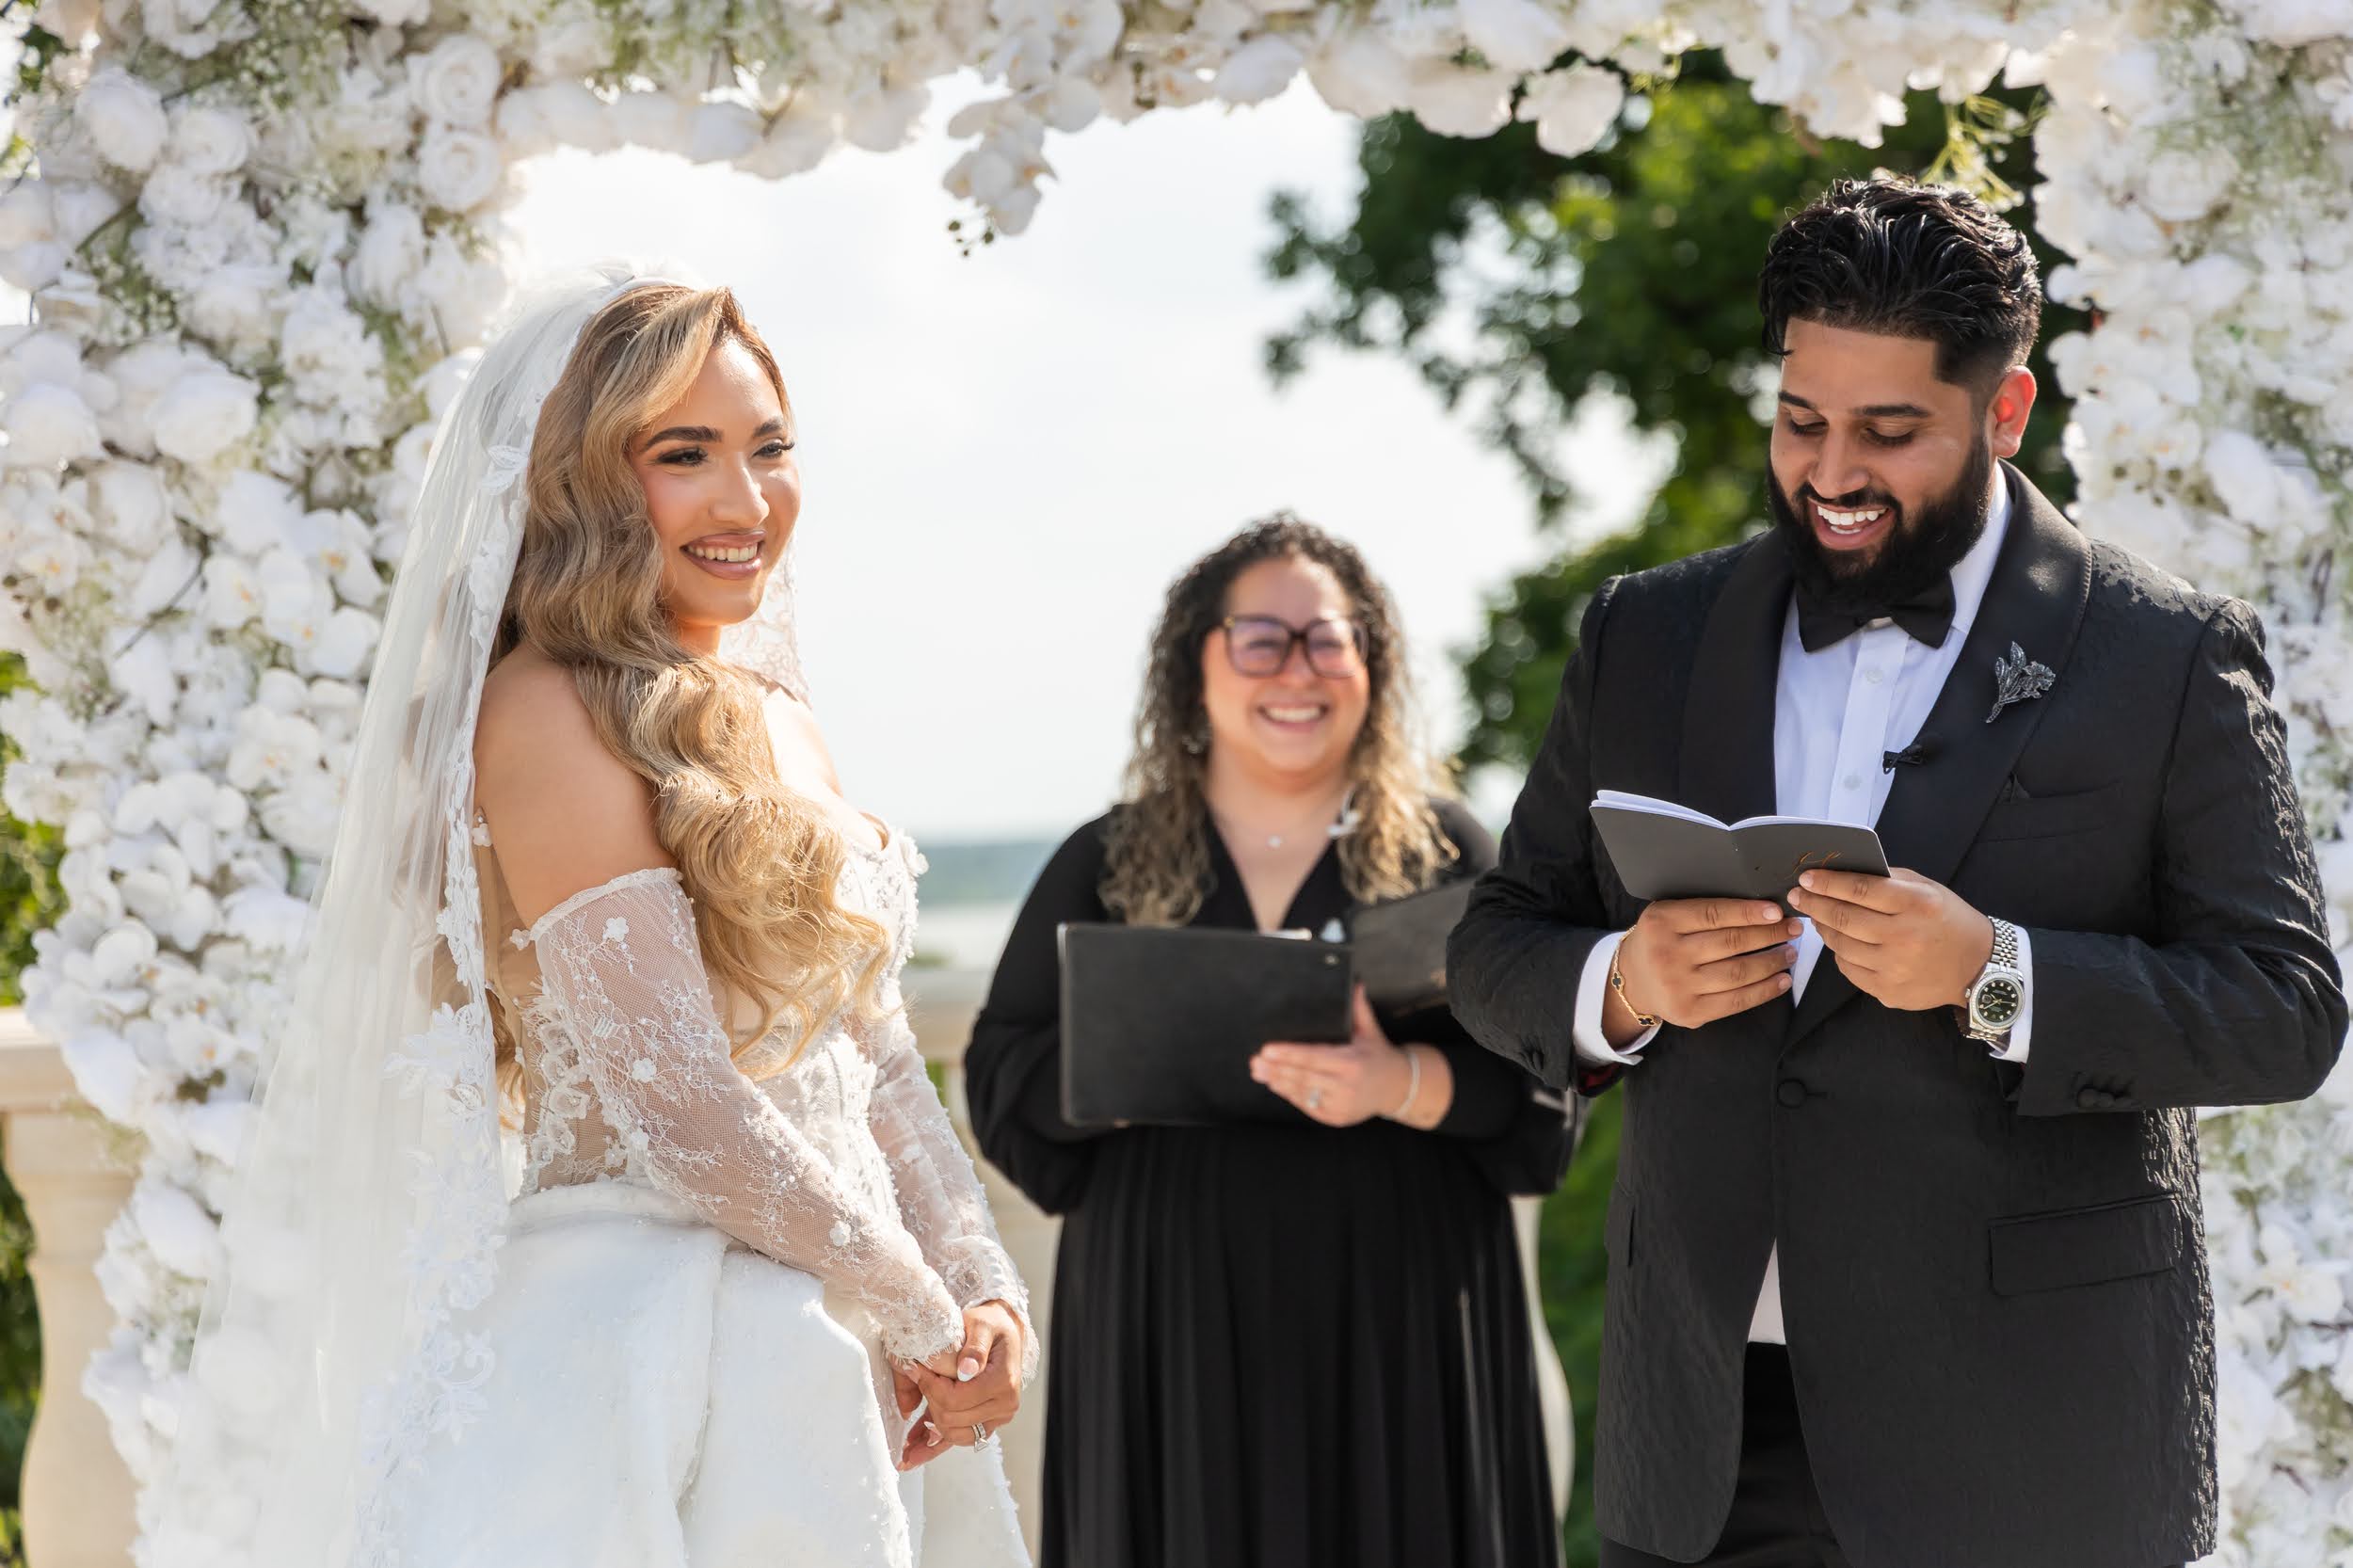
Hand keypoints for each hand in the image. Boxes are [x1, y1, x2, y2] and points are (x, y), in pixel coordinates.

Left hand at [897, 1301, 1024, 1470]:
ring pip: (953, 1435)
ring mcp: (996, 1417)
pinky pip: (957, 1440)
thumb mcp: (981, 1325)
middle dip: (929, 1401)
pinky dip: (934, 1448)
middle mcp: (1004, 1405)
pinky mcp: (986, 1423)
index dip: (930, 1386)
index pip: (956, 1399)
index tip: (916, 1368)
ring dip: (928, 1432)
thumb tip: (966, 1369)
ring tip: (905, 1437)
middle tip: (915, 1379)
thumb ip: (974, 1347)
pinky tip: (913, 1455)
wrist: (1002, 1333)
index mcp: (1003, 1382)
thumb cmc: (990, 1325)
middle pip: (952, 1419)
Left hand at [1252, 989, 1415, 1126]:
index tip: (1267, 1049)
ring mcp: (1340, 1105)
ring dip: (1279, 1083)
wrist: (1397, 1088)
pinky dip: (1291, 1095)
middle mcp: (1346, 1086)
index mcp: (1351, 1062)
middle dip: (1276, 1069)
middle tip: (1255, 1062)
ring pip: (1303, 1093)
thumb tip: (1354, 983)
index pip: (1313, 1057)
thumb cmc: (1378, 1055)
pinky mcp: (1336, 1117)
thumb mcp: (1370, 1030)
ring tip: (1261, 1072)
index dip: (1289, 1054)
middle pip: (1303, 1077)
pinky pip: (1309, 1105)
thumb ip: (1358, 1008)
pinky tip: (1277, 1085)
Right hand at [1609, 897, 1802, 1041]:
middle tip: (1792, 929)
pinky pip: (1736, 1001)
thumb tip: (1760, 909)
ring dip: (1772, 961)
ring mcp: (1678, 986)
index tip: (1777, 911)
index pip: (1714, 914)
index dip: (1749, 912)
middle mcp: (1667, 954)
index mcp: (1661, 922)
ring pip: (1738, 972)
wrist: (1632, 981)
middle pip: (1731, 943)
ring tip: (1790, 952)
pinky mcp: (1690, 1012)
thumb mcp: (1667, 915)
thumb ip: (1701, 911)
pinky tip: (1781, 980)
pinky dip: (1764, 990)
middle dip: (1769, 935)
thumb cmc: (1659, 941)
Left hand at [1786, 867, 1993, 1011]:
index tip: (1806, 878)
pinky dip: (1840, 954)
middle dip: (1814, 904)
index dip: (1828, 882)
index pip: (1860, 889)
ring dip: (1824, 929)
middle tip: (1798, 896)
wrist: (1980, 967)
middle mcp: (1904, 936)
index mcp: (1916, 904)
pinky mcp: (1888, 991)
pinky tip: (1841, 943)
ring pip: (1841, 946)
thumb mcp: (1928, 889)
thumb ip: (1888, 880)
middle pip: (1843, 918)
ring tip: (1818, 917)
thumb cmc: (1948, 920)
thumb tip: (1844, 872)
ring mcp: (1894, 967)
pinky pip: (1849, 969)